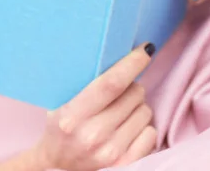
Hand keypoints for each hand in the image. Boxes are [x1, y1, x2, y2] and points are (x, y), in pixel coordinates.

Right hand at [32, 43, 156, 170]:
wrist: (58, 165)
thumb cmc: (61, 126)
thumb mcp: (61, 101)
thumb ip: (83, 81)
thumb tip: (117, 51)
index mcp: (73, 115)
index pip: (111, 83)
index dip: (131, 63)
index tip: (145, 50)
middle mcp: (93, 135)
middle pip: (134, 94)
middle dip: (132, 85)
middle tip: (120, 90)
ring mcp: (110, 151)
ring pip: (145, 111)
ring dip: (137, 106)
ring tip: (119, 111)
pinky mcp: (124, 164)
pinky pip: (151, 133)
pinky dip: (143, 127)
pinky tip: (127, 128)